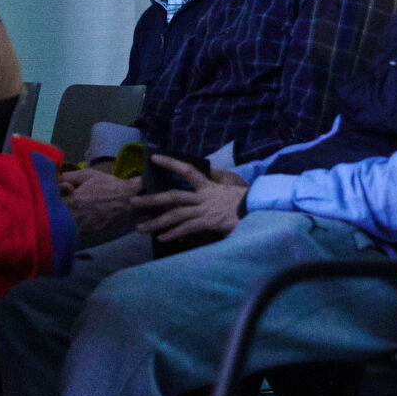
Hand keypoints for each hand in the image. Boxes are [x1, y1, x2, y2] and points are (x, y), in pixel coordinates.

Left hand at [57, 165, 140, 243]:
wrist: (128, 200)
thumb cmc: (107, 184)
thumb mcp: (87, 174)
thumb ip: (68, 176)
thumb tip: (53, 179)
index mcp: (75, 200)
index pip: (51, 203)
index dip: (48, 198)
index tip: (52, 194)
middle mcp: (78, 216)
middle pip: (54, 217)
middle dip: (51, 210)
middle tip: (53, 204)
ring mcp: (83, 227)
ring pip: (62, 227)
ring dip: (58, 220)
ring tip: (60, 212)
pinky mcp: (89, 233)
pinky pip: (72, 232)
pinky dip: (67, 227)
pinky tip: (70, 219)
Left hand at [130, 154, 247, 242]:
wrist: (264, 206)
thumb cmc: (250, 203)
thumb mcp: (231, 195)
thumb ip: (215, 198)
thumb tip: (202, 203)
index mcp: (210, 187)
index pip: (188, 170)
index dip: (170, 163)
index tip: (153, 157)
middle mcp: (205, 196)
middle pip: (173, 195)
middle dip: (151, 198)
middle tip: (133, 201)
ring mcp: (206, 209)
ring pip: (176, 214)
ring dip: (156, 222)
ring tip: (139, 228)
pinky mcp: (210, 221)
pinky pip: (188, 227)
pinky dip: (174, 232)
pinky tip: (162, 238)